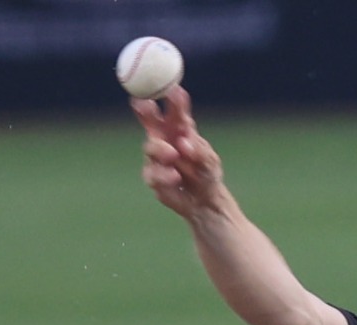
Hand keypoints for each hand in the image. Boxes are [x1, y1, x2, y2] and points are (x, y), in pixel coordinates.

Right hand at [133, 86, 226, 221]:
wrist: (203, 201)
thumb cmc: (207, 174)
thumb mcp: (209, 162)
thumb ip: (199, 151)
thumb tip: (183, 143)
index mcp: (180, 129)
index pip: (174, 110)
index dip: (172, 99)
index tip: (172, 90)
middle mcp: (164, 138)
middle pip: (150, 120)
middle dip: (146, 110)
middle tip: (146, 105)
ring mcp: (155, 156)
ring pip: (150, 146)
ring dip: (161, 149)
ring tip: (173, 155)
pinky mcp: (152, 175)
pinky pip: (153, 172)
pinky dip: (164, 174)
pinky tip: (175, 178)